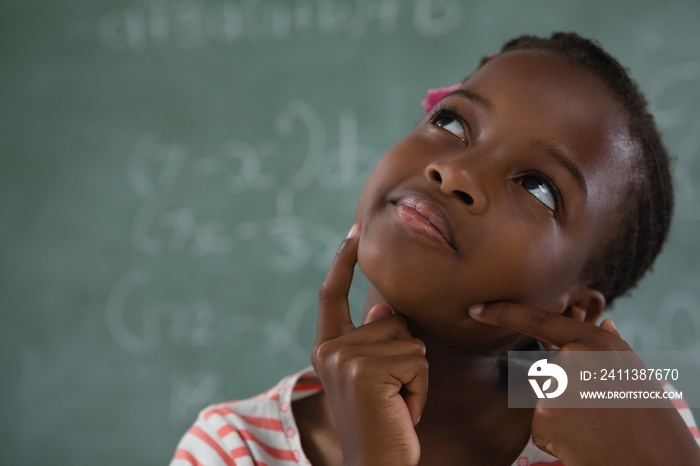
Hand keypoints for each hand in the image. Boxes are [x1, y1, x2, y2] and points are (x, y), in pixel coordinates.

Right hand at [311, 225, 427, 465]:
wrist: (377, 465)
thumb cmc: (382, 422)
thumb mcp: (375, 376)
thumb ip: (375, 339)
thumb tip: (384, 307)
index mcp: (327, 347)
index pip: (333, 294)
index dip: (344, 261)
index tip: (356, 229)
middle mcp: (329, 349)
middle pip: (392, 319)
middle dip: (407, 357)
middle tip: (393, 395)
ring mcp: (344, 358)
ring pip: (409, 340)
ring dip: (416, 376)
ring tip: (397, 404)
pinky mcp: (365, 370)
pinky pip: (417, 360)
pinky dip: (421, 388)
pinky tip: (403, 411)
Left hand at [468, 302, 699, 465]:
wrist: (653, 462)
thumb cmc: (647, 417)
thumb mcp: (635, 372)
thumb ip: (610, 348)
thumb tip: (608, 322)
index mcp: (595, 341)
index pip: (538, 320)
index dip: (503, 313)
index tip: (475, 310)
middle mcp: (570, 358)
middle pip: (548, 370)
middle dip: (565, 390)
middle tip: (599, 409)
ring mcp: (554, 387)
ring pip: (544, 398)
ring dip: (562, 413)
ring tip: (595, 425)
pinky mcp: (543, 417)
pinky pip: (541, 422)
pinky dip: (557, 434)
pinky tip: (582, 439)